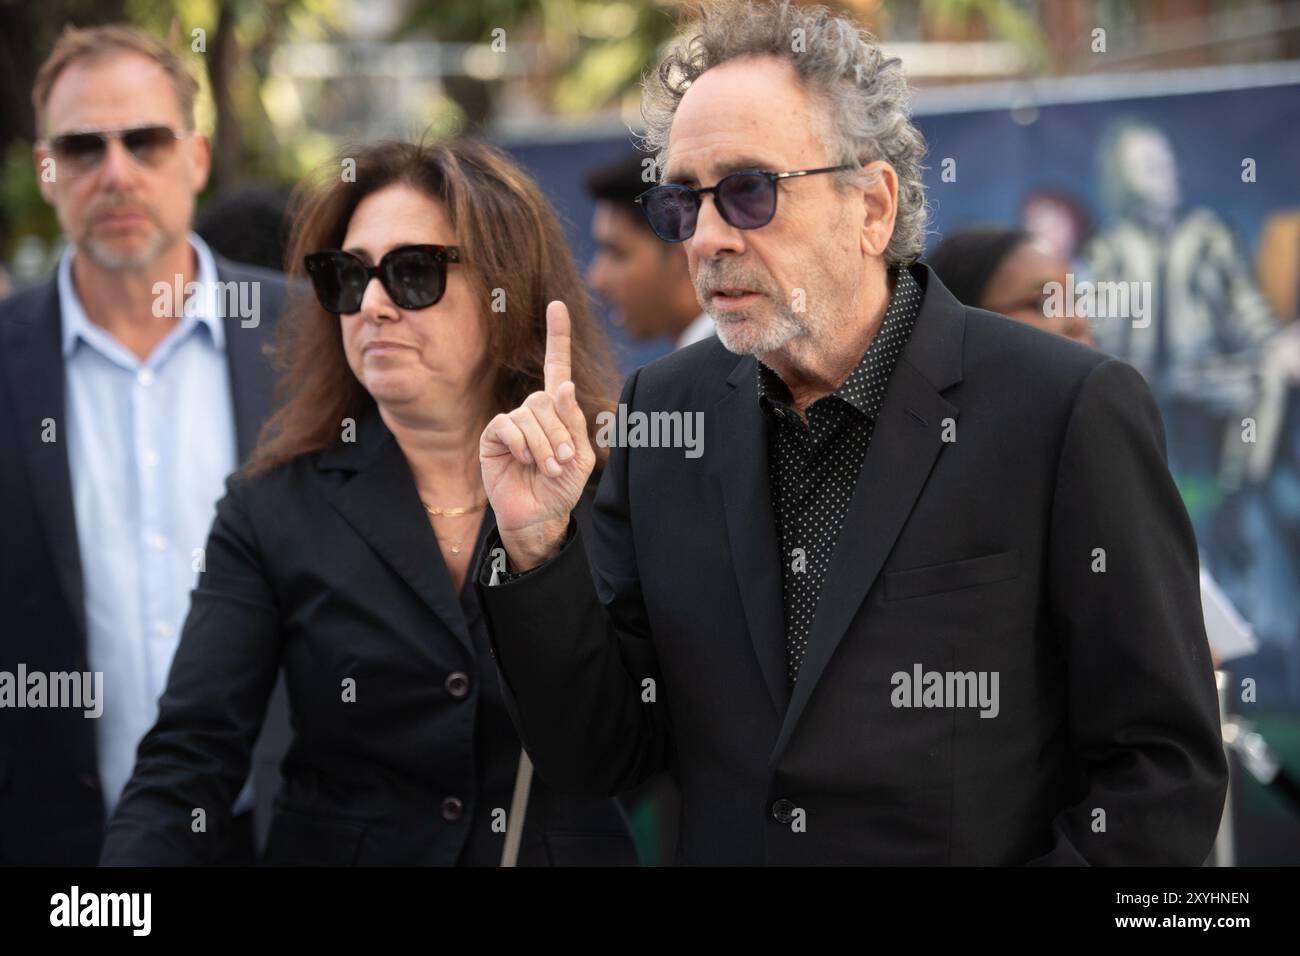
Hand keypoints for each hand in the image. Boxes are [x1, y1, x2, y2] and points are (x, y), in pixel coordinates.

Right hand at [480, 301, 594, 569]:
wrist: (539, 515)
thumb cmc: (561, 486)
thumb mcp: (580, 455)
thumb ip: (573, 421)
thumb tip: (563, 386)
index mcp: (557, 410)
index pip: (556, 366)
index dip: (557, 336)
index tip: (556, 305)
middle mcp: (532, 410)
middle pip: (545, 399)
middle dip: (559, 431)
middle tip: (562, 460)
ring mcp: (511, 422)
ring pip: (528, 414)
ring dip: (543, 443)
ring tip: (548, 468)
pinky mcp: (493, 437)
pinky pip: (507, 426)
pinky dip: (521, 444)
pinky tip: (525, 461)